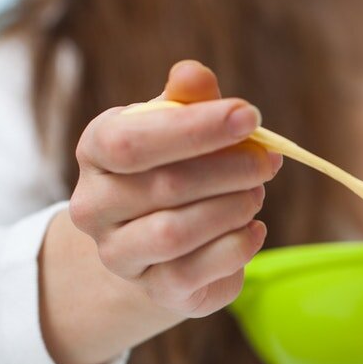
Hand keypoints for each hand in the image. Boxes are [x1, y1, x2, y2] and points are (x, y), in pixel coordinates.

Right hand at [68, 60, 279, 317]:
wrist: (155, 241)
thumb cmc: (171, 165)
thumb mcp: (177, 124)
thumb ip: (187, 99)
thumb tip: (194, 73)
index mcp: (96, 150)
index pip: (131, 140)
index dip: (195, 128)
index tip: (249, 116)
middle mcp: (94, 206)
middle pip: (165, 186)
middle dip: (230, 169)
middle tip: (268, 161)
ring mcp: (119, 254)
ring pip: (176, 233)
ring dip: (232, 208)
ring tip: (256, 193)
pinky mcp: (155, 290)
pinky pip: (196, 271)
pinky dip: (237, 247)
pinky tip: (254, 229)